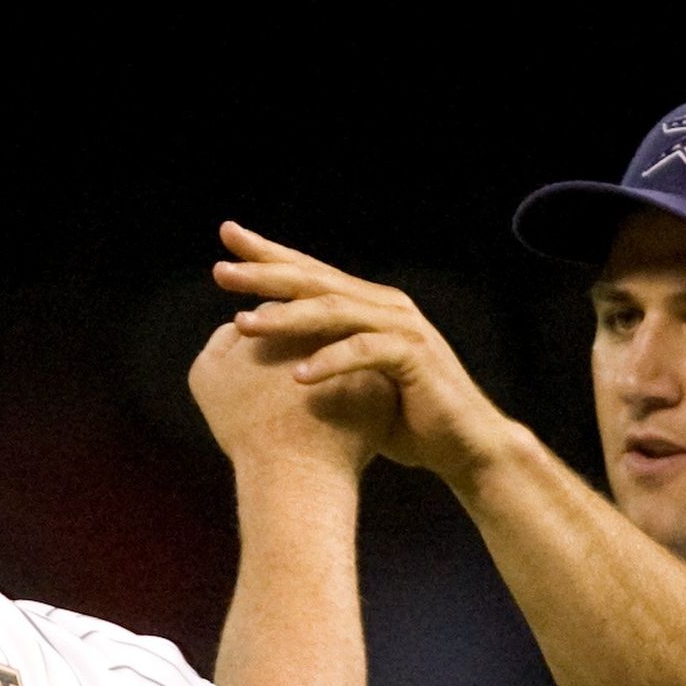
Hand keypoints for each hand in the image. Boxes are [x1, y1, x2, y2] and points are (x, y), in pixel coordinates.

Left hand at [215, 221, 511, 481]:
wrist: (463, 446)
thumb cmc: (405, 418)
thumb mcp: (353, 384)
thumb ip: (321, 361)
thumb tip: (269, 361)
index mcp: (366, 307)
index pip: (310, 273)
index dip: (269, 254)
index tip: (227, 239)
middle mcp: (383, 307)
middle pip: (316, 281)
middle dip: (266, 273)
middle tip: (221, 271)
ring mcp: (401, 328)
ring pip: (335, 311)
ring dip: (287, 316)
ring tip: (244, 324)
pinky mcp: (415, 358)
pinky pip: (365, 352)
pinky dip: (330, 361)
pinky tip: (297, 376)